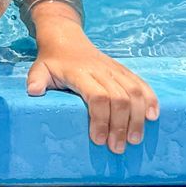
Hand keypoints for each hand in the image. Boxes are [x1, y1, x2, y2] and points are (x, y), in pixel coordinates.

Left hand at [26, 32, 158, 153]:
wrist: (66, 38)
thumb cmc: (52, 60)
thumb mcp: (39, 68)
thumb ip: (36, 80)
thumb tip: (33, 91)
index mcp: (79, 72)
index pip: (97, 97)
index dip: (100, 119)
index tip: (98, 140)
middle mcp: (101, 70)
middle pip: (119, 99)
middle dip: (121, 126)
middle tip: (117, 147)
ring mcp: (115, 70)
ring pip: (134, 93)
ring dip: (138, 118)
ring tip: (135, 139)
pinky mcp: (124, 70)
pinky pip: (142, 84)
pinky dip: (151, 100)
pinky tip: (153, 117)